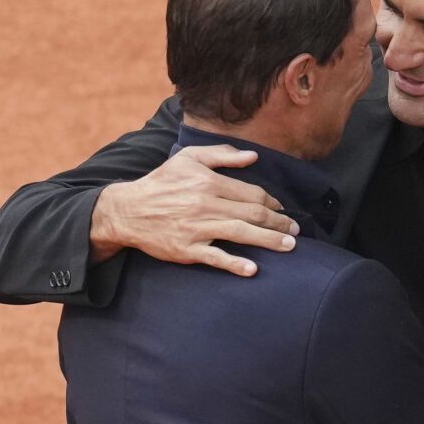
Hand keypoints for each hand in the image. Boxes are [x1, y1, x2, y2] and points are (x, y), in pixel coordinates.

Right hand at [90, 144, 299, 275]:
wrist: (127, 210)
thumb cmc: (161, 183)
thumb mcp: (188, 159)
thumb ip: (221, 154)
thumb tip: (254, 156)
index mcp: (208, 182)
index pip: (252, 193)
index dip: (273, 203)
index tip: (282, 210)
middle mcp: (205, 204)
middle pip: (252, 214)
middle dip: (279, 223)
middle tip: (296, 231)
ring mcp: (196, 228)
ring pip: (241, 233)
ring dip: (269, 240)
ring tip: (289, 246)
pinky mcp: (186, 249)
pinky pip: (215, 257)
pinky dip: (234, 263)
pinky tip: (252, 269)